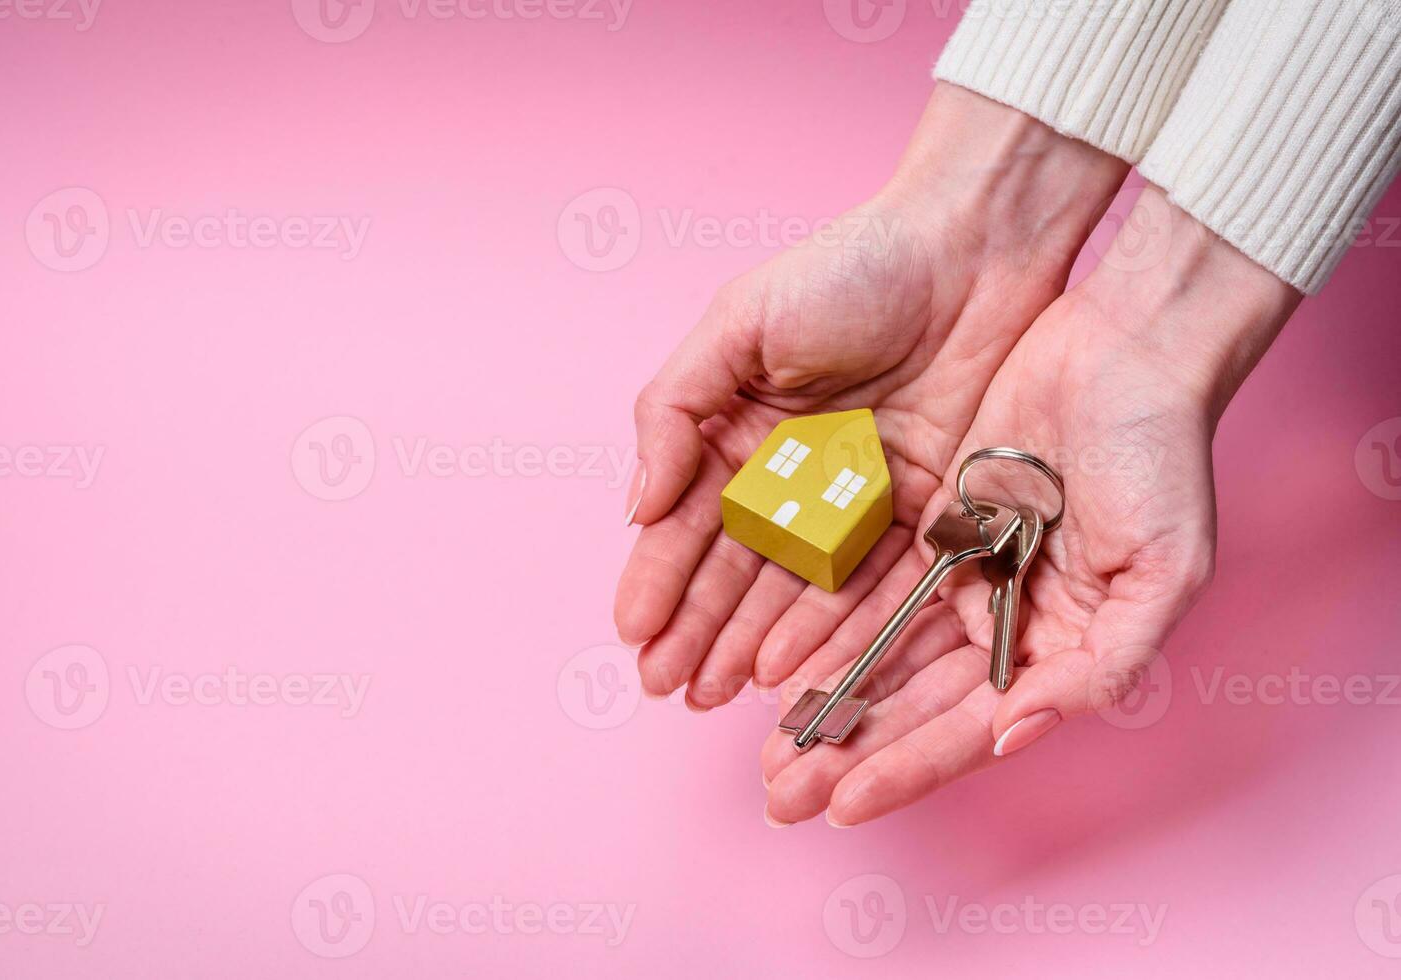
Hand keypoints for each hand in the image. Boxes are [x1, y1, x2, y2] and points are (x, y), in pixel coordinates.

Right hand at [614, 85, 1129, 706]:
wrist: (975, 246)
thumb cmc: (852, 267)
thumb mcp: (739, 322)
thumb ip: (675, 409)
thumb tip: (636, 505)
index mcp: (739, 429)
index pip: (687, 520)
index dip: (658, 580)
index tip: (635, 637)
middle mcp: (791, 475)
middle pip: (735, 569)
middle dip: (696, 630)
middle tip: (669, 687)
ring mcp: (852, 500)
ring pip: (794, 590)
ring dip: (751, 644)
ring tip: (717, 695)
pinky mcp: (917, 513)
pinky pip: (868, 583)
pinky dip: (829, 629)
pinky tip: (792, 671)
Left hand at [760, 187, 1302, 826]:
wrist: (1126, 345)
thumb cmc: (1162, 454)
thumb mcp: (1163, 571)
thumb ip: (1099, 666)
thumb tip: (1011, 734)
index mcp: (1059, 648)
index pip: (970, 729)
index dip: (908, 768)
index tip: (842, 806)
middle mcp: (1005, 622)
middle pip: (913, 704)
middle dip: (848, 754)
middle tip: (779, 796)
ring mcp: (965, 572)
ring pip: (882, 654)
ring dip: (827, 705)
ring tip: (765, 753)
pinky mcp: (931, 522)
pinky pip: (868, 586)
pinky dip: (827, 627)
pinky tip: (776, 664)